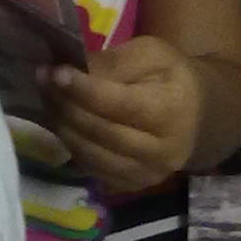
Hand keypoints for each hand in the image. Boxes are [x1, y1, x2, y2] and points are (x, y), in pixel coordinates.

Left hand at [43, 36, 203, 192]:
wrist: (197, 115)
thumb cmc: (171, 77)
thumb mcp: (152, 54)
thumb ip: (116, 60)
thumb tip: (75, 69)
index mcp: (172, 113)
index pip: (119, 105)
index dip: (83, 89)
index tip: (55, 72)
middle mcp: (162, 152)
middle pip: (100, 131)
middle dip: (65, 104)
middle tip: (42, 79)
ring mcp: (146, 174)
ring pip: (90, 153)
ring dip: (61, 124)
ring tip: (47, 97)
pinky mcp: (131, 185)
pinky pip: (90, 167)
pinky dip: (70, 143)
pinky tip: (61, 120)